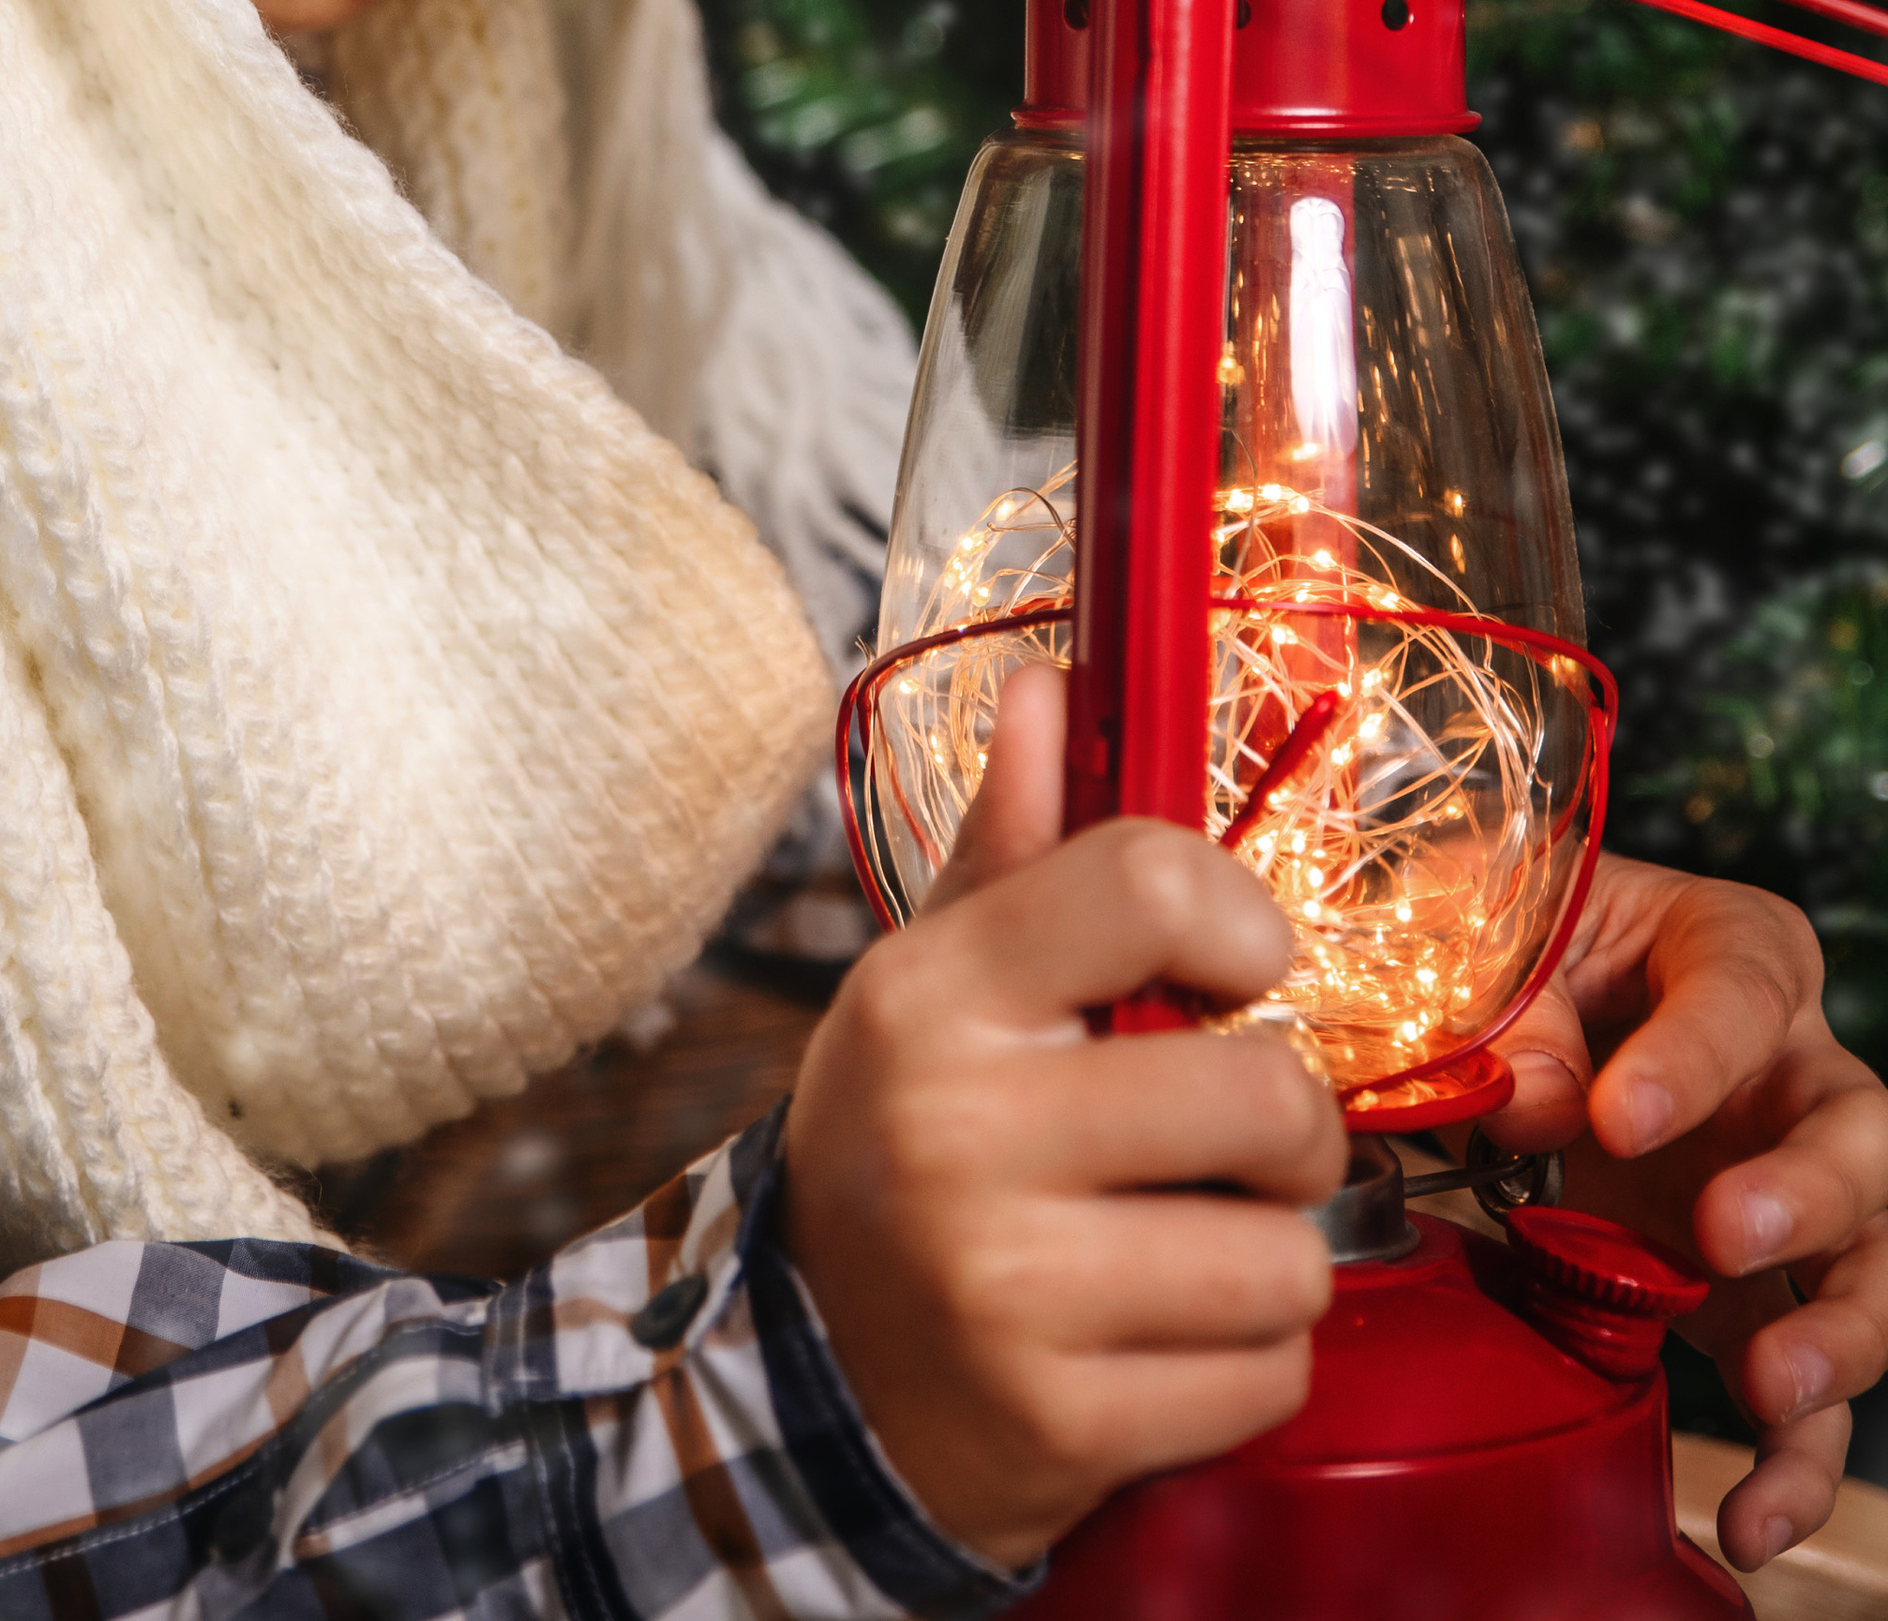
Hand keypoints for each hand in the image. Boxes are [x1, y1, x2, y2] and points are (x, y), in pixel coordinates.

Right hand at [783, 670, 1343, 1565]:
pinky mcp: (1060, 1423)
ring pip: (1286, 1255)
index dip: (1242, 920)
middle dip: (1285, 1127)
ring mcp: (1005, 1288)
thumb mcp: (938, 984)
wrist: (820, 1375)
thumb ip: (1018, 848)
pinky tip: (1167, 1339)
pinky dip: (1248, 1364)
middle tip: (1230, 1140)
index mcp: (934, 993)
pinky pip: (1268, 1378)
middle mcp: (958, 1130)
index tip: (1243, 965)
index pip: (1147, 884)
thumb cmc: (915, 1141)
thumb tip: (1054, 685)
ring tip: (1190, 1246)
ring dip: (1271, 1258)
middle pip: (1261, 1091)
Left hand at [1491, 851, 1887, 1572]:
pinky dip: (1795, 1458)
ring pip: (1873, 1262)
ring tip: (1769, 1386)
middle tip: (1723, 1233)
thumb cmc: (1512, 941)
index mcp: (1730, 948)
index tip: (1615, 1115)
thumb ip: (1515, 1005)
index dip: (1690, 1057)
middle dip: (1808, 1191)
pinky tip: (1753, 1516)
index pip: (1740, 991)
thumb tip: (1542, 1104)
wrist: (1493, 1007)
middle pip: (1858, 1129)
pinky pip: (1813, 1388)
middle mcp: (1791, 1071)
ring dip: (1838, 1334)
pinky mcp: (1761, 1294)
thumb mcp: (1492, 930)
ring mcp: (1792, 1192)